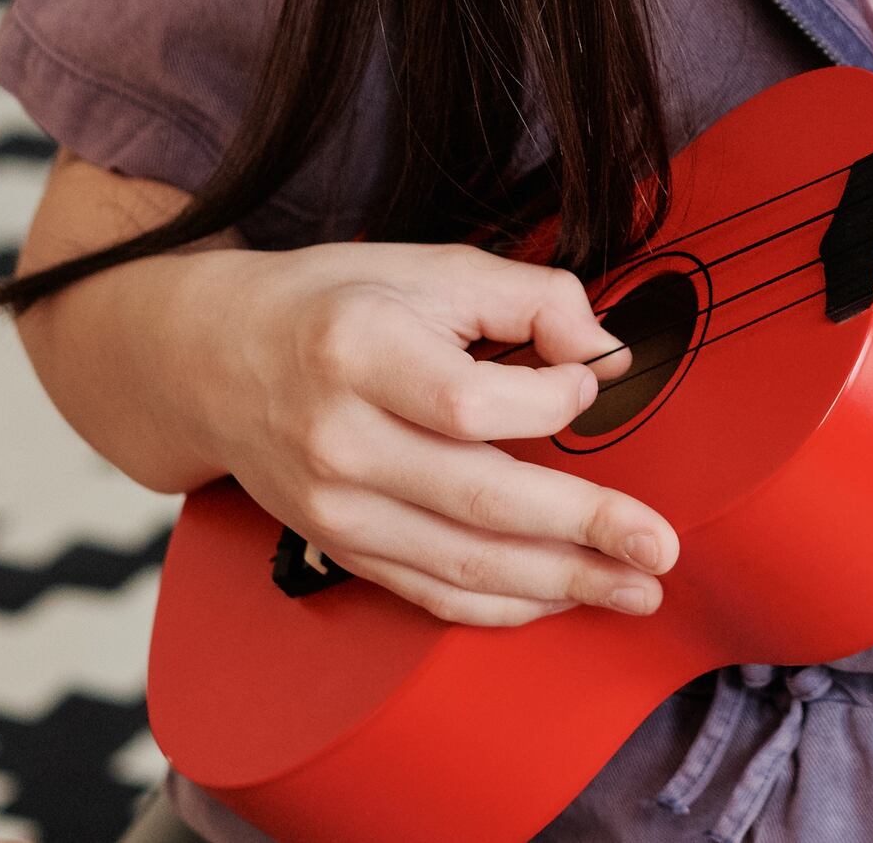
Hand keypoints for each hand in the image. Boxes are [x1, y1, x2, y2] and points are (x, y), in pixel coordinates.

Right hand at [163, 239, 677, 628]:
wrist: (212, 359)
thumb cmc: (330, 304)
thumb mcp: (427, 267)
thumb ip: (528, 297)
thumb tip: (605, 353)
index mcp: (358, 352)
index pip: (470, 404)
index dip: (550, 401)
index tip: (590, 382)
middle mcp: (340, 440)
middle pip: (479, 501)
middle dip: (584, 530)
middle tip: (660, 546)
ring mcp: (334, 507)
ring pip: (462, 563)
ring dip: (562, 584)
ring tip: (636, 587)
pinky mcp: (340, 548)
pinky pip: (430, 593)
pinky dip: (503, 605)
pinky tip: (562, 599)